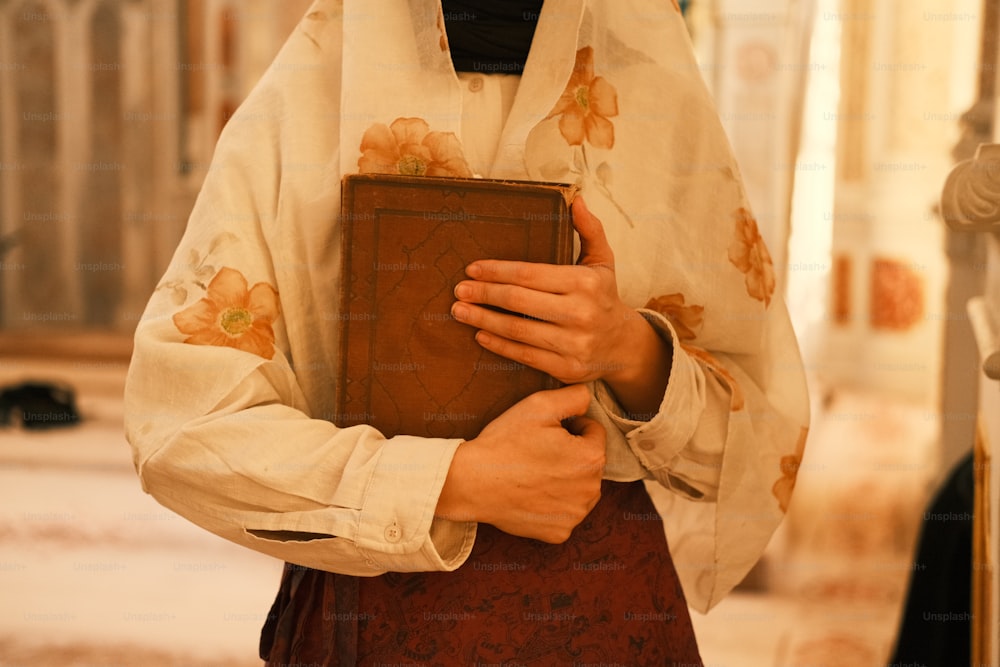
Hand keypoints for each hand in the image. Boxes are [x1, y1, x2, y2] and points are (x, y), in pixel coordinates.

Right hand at [435, 384, 605, 543]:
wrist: (472, 482)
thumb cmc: (505, 443)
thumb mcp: (539, 405)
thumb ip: (575, 396)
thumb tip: (589, 398)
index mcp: (591, 457)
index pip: (594, 432)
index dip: (570, 426)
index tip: (546, 432)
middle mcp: (591, 490)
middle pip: (589, 462)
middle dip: (571, 453)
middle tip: (538, 451)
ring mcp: (575, 515)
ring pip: (580, 488)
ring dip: (566, 479)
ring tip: (534, 472)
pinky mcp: (559, 532)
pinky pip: (565, 511)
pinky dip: (553, 503)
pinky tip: (532, 494)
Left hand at [451, 197, 671, 416]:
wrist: (624, 346)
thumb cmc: (604, 297)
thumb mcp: (603, 261)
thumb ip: (589, 230)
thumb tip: (575, 200)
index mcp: (586, 282)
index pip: (530, 274)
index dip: (497, 271)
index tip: (473, 268)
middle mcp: (581, 313)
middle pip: (519, 301)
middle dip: (484, 294)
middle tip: (459, 290)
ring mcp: (574, 343)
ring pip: (517, 330)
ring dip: (483, 320)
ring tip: (460, 311)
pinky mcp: (566, 368)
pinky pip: (524, 355)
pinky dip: (498, 345)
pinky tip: (480, 335)